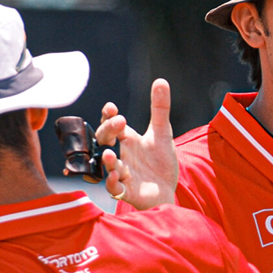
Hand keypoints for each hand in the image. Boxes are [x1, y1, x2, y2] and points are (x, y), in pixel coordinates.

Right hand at [93, 78, 178, 209]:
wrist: (168, 189)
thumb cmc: (160, 162)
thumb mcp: (162, 133)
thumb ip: (160, 109)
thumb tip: (161, 81)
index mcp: (127, 139)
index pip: (111, 125)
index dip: (108, 116)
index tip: (111, 107)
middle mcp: (120, 154)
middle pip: (104, 141)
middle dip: (108, 131)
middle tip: (120, 122)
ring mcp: (121, 173)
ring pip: (107, 165)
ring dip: (107, 160)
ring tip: (109, 153)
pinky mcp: (126, 191)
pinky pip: (115, 188)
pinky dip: (113, 182)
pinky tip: (116, 175)